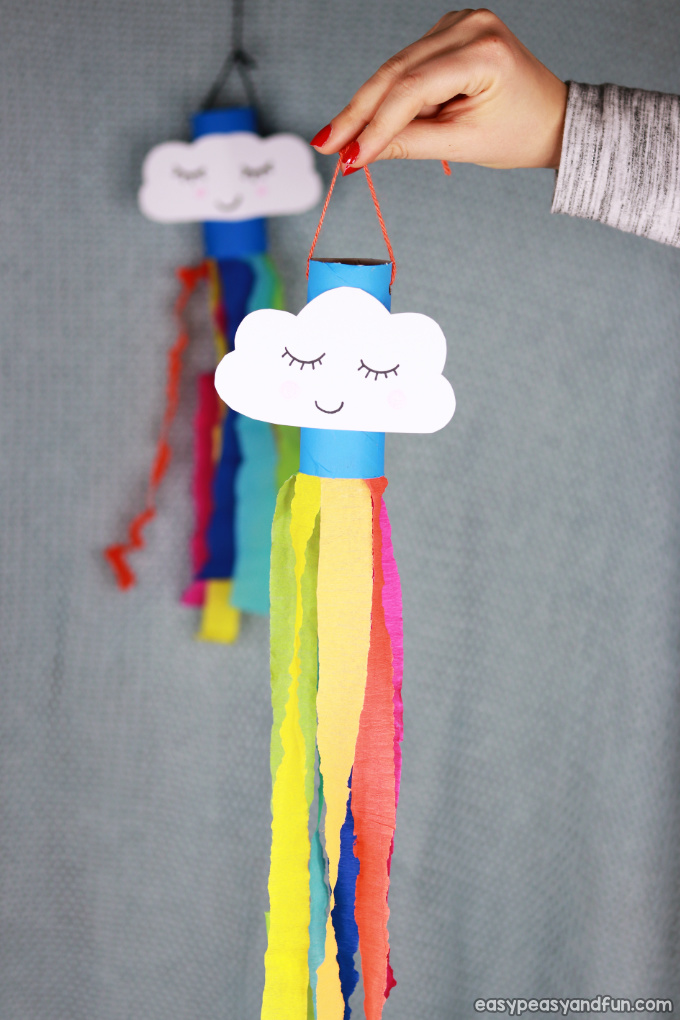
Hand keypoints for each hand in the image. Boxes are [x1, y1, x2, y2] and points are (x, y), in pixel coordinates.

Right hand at [310, 9, 567, 172]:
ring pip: (397, 69)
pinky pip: (407, 67)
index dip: (375, 126)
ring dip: (369, 106)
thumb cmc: (519, 132)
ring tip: (342, 140)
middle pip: (396, 72)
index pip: (412, 90)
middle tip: (325, 144)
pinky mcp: (449, 31)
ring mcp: (458, 22)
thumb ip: (411, 144)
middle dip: (358, 113)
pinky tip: (373, 121)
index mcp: (483, 52)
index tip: (346, 157)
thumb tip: (360, 153)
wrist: (551, 117)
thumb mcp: (464, 145)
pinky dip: (389, 95)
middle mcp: (469, 25)